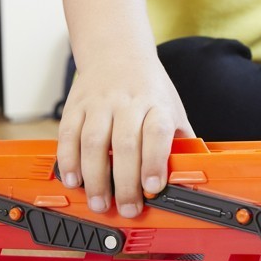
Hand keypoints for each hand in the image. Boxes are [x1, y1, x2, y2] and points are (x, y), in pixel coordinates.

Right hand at [55, 55, 193, 217]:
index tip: (154, 188)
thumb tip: (191, 174)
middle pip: (125, 145)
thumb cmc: (148, 88)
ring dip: (95, 178)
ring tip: (99, 202)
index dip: (155, 161)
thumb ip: (180, 139)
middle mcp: (128, 102)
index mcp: (156, 104)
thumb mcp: (172, 108)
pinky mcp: (76, 105)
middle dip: (125, 183)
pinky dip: (68, 160)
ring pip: (94, 143)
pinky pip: (68, 135)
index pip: (157, 132)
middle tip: (127, 208)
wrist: (116, 51)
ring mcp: (99, 103)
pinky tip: (73, 180)